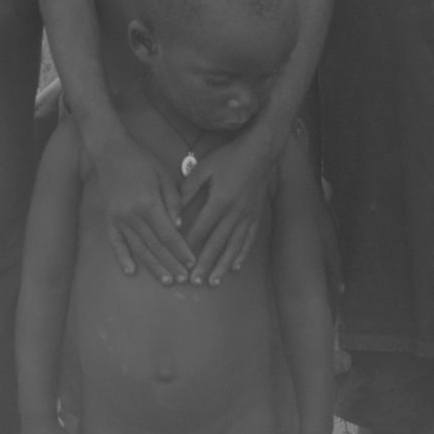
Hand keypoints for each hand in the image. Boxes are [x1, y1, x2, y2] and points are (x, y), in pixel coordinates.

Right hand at [86, 126, 191, 282]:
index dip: (181, 250)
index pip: (168, 234)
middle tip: (183, 280)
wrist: (110, 151)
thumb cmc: (142, 160)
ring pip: (138, 248)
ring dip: (153, 266)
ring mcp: (118, 219)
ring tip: (166, 281)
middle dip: (171, 264)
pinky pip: (116, 242)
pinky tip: (131, 271)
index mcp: (148, 203)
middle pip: (155, 246)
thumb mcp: (164, 175)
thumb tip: (179, 227)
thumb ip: (173, 201)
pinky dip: (123, 258)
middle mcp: (132, 215)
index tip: (192, 262)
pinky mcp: (109, 219)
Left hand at [179, 132, 279, 283]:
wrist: (259, 151)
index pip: (201, 228)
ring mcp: (247, 216)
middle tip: (194, 282)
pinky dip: (241, 255)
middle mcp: (234, 212)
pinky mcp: (256, 216)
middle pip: (217, 243)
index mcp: (220, 200)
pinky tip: (235, 267)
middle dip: (205, 264)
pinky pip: (248, 240)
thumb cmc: (229, 157)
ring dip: (223, 266)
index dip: (190, 246)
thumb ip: (188, 189)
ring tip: (214, 282)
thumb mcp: (204, 168)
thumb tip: (173, 210)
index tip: (180, 260)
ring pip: (234, 247)